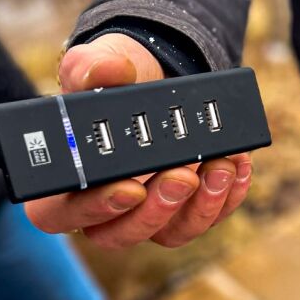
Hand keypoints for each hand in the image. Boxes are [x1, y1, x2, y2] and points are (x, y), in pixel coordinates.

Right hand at [25, 33, 252, 248]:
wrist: (156, 83)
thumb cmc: (115, 84)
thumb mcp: (97, 66)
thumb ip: (91, 67)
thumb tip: (105, 71)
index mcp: (63, 182)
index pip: (62, 214)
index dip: (96, 208)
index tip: (131, 188)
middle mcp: (104, 207)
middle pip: (122, 233)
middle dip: (159, 208)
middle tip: (184, 175)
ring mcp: (148, 213)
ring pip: (170, 233)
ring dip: (201, 205)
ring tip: (220, 166)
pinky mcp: (185, 211)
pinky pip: (206, 219)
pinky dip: (227, 197)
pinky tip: (237, 166)